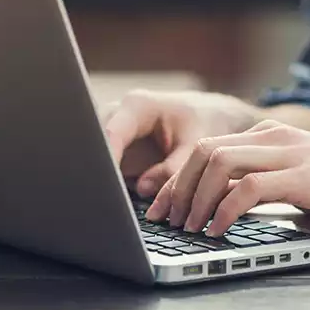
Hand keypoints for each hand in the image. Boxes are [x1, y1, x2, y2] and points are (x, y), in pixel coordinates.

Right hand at [101, 90, 265, 198]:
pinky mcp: (117, 153)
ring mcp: (115, 135)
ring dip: (108, 181)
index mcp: (137, 106)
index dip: (107, 160)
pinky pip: (108, 170)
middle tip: (112, 199)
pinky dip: (115, 186)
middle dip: (103, 173)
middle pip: (98, 146)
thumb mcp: (197, 145)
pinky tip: (123, 200)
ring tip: (118, 202)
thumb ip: (174, 168)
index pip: (111, 133)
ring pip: (100, 160)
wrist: (211, 118)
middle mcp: (119, 117)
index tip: (109, 186)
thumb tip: (144, 189)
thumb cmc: (205, 122)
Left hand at [145, 121, 309, 234]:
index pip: (208, 149)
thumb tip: (227, 210)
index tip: (162, 208)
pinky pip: (249, 188)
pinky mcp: (307, 178)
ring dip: (195, 199)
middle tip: (165, 221)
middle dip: (177, 188)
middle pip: (204, 152)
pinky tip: (217, 231)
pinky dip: (225, 210)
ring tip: (187, 228)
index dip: (178, 179)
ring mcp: (291, 155)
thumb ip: (269, 185)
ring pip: (219, 164)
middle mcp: (276, 138)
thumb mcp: (305, 180)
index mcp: (272, 136)